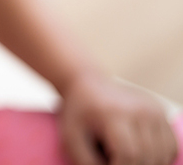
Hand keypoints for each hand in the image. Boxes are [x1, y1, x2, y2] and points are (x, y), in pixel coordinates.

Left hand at [59, 71, 177, 164]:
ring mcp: (153, 109)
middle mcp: (139, 109)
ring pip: (162, 154)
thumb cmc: (78, 113)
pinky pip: (170, 146)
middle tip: (114, 159)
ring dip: (147, 163)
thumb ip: (86, 161)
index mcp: (114, 113)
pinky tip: (141, 153)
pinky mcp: (161, 111)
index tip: (107, 164)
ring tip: (124, 156)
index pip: (129, 153)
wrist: (89, 84)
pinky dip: (159, 157)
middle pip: (147, 156)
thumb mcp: (71, 136)